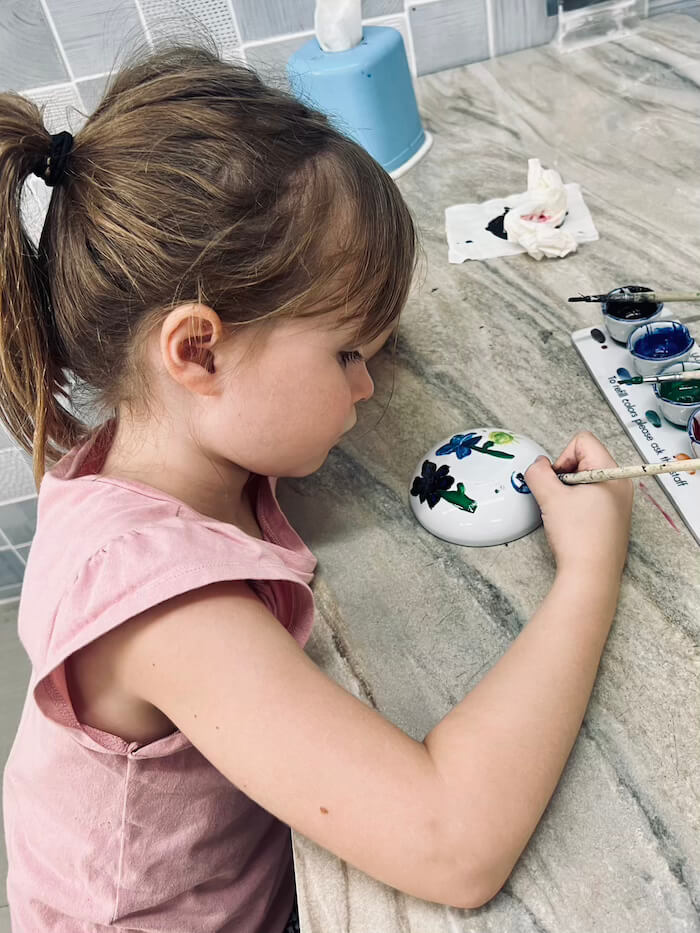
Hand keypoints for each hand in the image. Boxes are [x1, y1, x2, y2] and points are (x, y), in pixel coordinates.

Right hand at [524, 431, 632, 578]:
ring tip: (564, 513)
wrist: (591, 576)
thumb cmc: (578, 538)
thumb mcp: (550, 497)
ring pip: (585, 480)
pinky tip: (572, 524)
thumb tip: (538, 466)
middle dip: (564, 475)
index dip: (562, 457)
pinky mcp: (613, 519)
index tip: (557, 482)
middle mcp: (620, 484)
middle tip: (558, 498)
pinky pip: (591, 498)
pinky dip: (576, 505)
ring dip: (568, 491)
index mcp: (611, 473)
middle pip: (584, 459)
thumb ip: (538, 473)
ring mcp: (619, 503)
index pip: (583, 441)